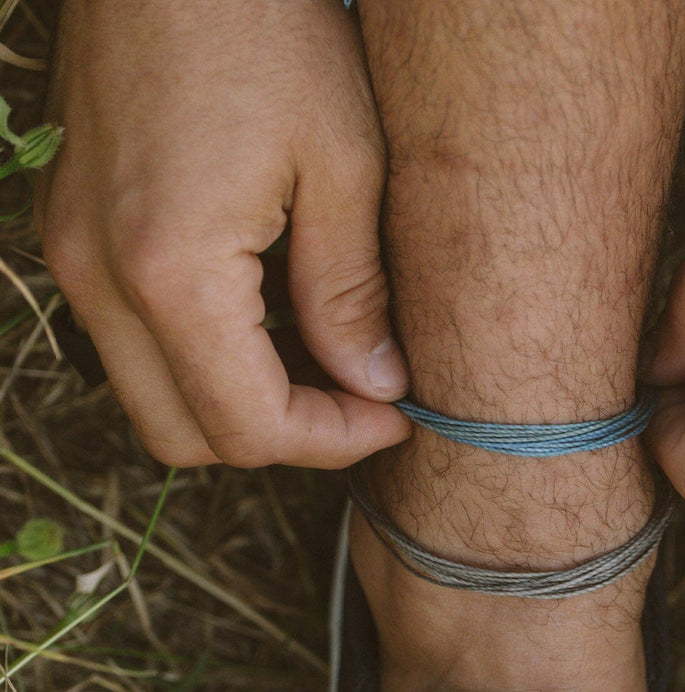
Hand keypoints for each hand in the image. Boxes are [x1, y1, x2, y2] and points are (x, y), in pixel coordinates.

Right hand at [35, 0, 410, 468]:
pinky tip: (270, 320)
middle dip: (283, 439)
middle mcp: (100, 279)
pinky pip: (136, 346)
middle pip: (188, 437)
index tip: (395, 417)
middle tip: (360, 401)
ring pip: (156, 401)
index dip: (332, 442)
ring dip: (240, 406)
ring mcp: (75, 257)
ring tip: (323, 364)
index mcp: (171, 272)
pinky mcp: (76, 234)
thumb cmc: (267, 25)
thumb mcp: (344, 163)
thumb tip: (374, 385)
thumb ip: (351, 294)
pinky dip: (205, 362)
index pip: (249, 427)